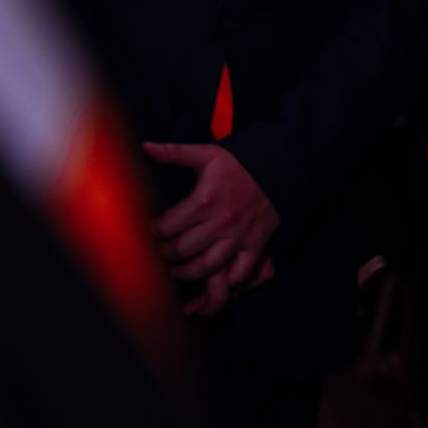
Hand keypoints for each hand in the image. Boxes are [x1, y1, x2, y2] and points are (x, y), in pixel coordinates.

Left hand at [142, 141, 280, 310]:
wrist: (281, 165)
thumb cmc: (239, 162)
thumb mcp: (207, 154)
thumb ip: (175, 152)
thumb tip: (147, 146)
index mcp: (204, 200)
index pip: (167, 227)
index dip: (152, 232)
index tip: (150, 232)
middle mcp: (220, 222)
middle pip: (181, 250)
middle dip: (165, 254)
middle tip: (160, 252)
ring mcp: (239, 236)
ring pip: (206, 266)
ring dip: (187, 272)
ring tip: (177, 269)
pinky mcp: (256, 243)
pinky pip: (239, 272)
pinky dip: (225, 281)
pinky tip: (213, 278)